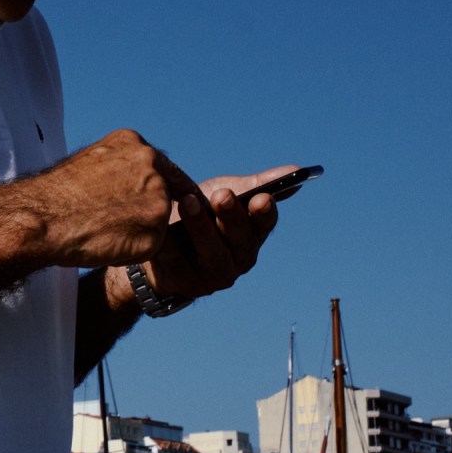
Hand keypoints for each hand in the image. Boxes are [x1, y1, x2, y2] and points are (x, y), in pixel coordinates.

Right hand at [36, 129, 181, 268]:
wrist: (41, 219)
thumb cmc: (54, 195)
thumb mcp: (89, 164)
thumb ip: (118, 169)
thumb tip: (129, 183)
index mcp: (134, 146)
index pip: (164, 168)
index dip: (165, 188)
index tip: (172, 201)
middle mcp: (151, 167)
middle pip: (164, 195)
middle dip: (147, 212)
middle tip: (116, 224)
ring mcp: (156, 200)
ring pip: (156, 224)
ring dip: (135, 233)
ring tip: (100, 232)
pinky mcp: (155, 232)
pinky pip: (149, 249)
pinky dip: (130, 252)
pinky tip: (103, 245)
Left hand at [138, 164, 294, 298]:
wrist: (156, 242)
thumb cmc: (197, 215)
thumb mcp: (224, 196)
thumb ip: (255, 184)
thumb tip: (295, 170)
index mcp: (252, 234)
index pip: (265, 223)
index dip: (264, 212)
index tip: (261, 197)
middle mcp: (239, 258)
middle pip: (240, 239)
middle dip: (232, 217)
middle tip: (222, 195)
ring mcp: (213, 274)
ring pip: (211, 252)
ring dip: (201, 227)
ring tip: (188, 202)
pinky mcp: (185, 282)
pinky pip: (177, 259)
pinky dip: (169, 241)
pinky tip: (161, 225)